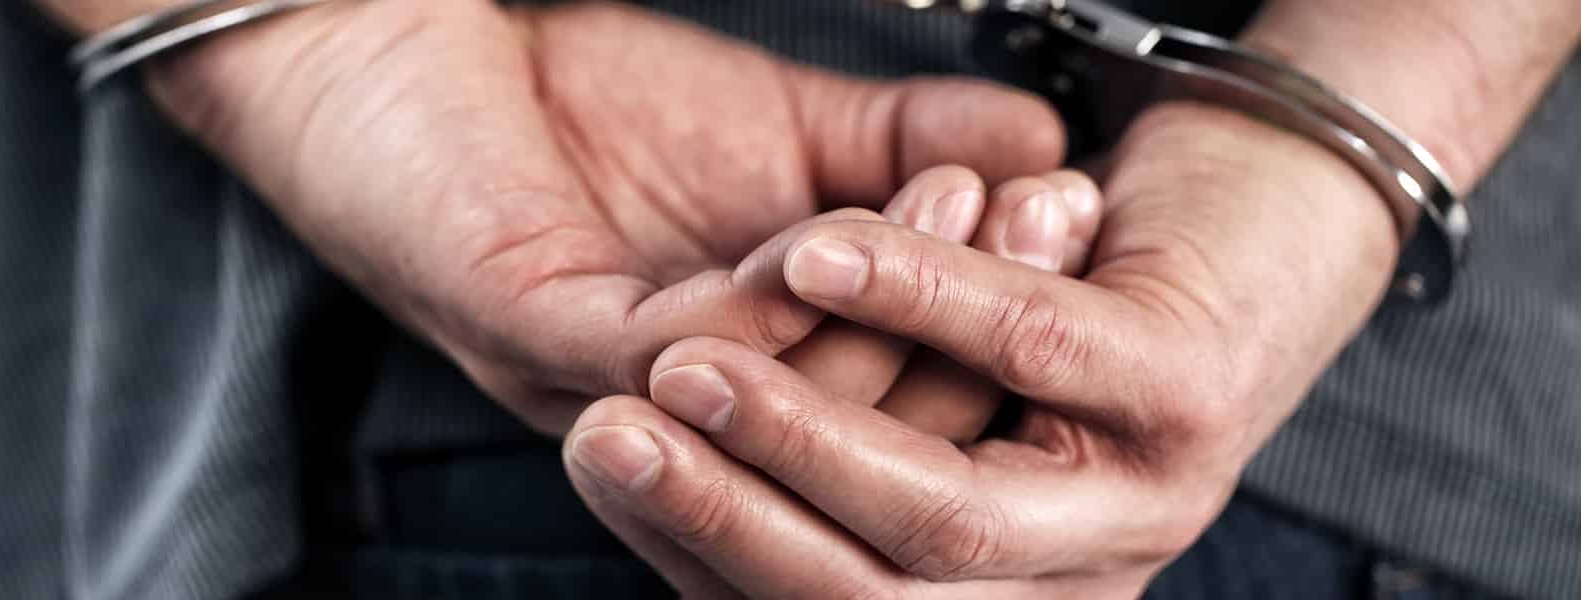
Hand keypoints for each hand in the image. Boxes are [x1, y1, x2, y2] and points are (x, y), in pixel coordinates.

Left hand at [137, 0, 1067, 433]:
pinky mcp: (528, 324)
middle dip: (976, 346)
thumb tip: (1045, 151)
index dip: (1000, 347)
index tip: (1086, 246)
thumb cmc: (571, 101)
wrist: (402, 41)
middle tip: (1059, 239)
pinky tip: (831, 236)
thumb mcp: (778, 134)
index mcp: (745, 392)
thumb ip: (899, 150)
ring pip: (781, 413)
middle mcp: (677, 418)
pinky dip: (769, 300)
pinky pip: (674, 349)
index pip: (894, 421)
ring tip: (975, 216)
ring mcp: (596, 385)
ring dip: (892, 318)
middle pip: (858, 446)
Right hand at [563, 101, 1400, 597]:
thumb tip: (646, 453)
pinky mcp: (1189, 391)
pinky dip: (910, 300)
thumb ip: (834, 440)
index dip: (699, 546)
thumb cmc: (1075, 297)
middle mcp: (1072, 581)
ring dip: (799, 430)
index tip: (599, 460)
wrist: (1268, 205)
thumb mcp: (935, 391)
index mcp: (999, 595)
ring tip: (690, 362)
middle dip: (724, 517)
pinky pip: (1027, 352)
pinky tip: (816, 255)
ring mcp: (1143, 502)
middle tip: (612, 435)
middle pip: (871, 598)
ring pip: (946, 509)